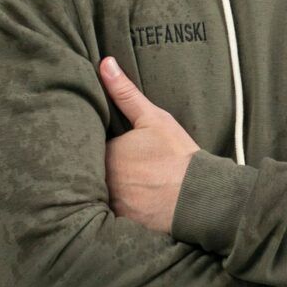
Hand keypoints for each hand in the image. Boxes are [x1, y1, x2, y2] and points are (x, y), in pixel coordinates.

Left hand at [100, 56, 199, 232]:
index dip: (92, 145)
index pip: (86, 148)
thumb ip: (125, 93)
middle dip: (94, 168)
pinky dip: (115, 210)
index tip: (100, 144)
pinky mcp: (121, 223)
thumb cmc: (178, 156)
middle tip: (117, 166)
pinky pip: (108, 216)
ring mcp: (111, 205)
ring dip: (101, 191)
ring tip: (122, 186)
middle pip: (89, 172)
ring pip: (97, 195)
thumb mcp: (153, 119)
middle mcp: (102, 181)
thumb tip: (105, 63)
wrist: (199, 196)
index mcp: (106, 153)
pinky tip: (129, 204)